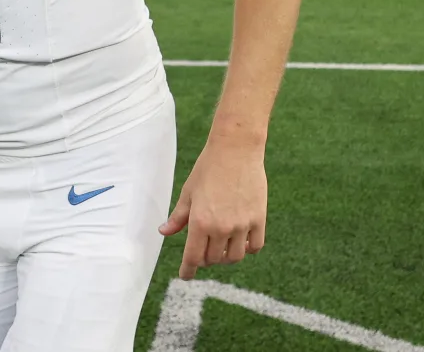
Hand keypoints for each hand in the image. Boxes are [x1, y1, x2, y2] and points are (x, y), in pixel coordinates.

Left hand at [159, 137, 266, 278]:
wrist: (236, 149)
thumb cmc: (208, 168)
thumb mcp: (188, 192)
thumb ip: (178, 216)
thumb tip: (164, 232)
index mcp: (199, 222)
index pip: (192, 258)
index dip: (188, 270)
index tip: (186, 275)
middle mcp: (221, 228)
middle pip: (213, 260)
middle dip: (205, 259)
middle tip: (203, 250)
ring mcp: (242, 225)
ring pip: (234, 257)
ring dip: (226, 257)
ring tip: (222, 247)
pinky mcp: (259, 219)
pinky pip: (255, 246)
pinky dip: (247, 249)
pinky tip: (241, 242)